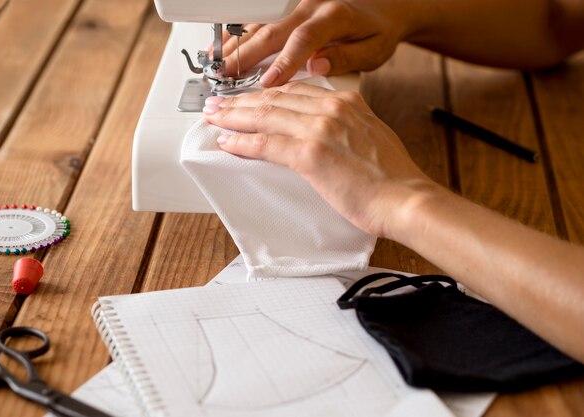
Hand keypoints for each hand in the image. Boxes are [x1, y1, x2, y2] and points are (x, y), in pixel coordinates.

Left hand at [202, 83, 434, 237]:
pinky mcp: (310, 154)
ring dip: (234, 117)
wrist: (406, 199)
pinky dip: (243, 142)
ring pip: (265, 116)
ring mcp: (320, 129)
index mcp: (346, 101)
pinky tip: (228, 142)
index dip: (265, 93)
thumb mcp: (370, 136)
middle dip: (241, 101)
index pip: (294, 91)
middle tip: (219, 104)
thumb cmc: (392, 178)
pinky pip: (267, 144)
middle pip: (274, 98)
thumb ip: (345, 126)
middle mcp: (331, 108)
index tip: (248, 98)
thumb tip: (323, 132)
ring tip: (214, 119)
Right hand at [221, 0, 419, 86]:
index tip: (268, 83)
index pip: (304, 39)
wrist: (383, 7)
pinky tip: (227, 47)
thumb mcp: (373, 49)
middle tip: (226, 76)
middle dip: (246, 55)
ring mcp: (297, 5)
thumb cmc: (377, 32)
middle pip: (273, 30)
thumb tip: (319, 67)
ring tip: (219, 65)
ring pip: (261, 24)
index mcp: (334, 16)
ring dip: (238, 45)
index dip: (284, 62)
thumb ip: (346, 57)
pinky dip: (242, 33)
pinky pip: (261, 19)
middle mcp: (311, 6)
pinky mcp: (289, 7)